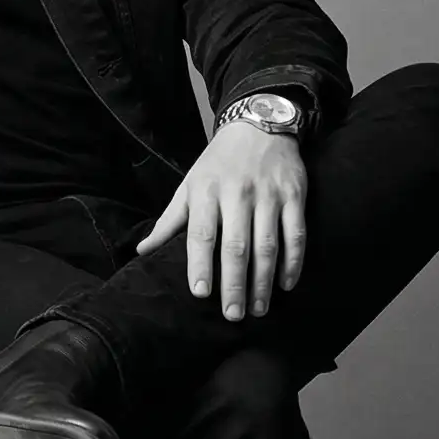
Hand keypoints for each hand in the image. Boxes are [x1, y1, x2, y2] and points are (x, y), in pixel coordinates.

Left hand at [134, 119, 307, 319]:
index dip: (200, 264)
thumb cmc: (218, 162)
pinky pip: (296, 234)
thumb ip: (170, 221)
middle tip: (233, 315)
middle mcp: (237, 194)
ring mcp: (269, 195)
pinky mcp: (295, 195)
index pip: (202, 234)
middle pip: (236, 246)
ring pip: (268, 245)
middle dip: (234, 284)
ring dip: (263, 281)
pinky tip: (286, 285)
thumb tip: (143, 251)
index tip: (201, 293)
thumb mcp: (189, 185)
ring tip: (258, 309)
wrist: (259, 123)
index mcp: (206, 192)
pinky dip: (294, 263)